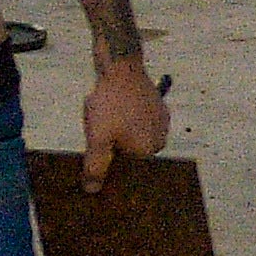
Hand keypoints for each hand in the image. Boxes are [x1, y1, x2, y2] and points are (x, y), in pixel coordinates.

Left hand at [77, 54, 168, 188]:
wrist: (121, 66)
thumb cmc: (111, 102)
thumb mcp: (97, 138)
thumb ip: (96, 166)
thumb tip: (93, 190)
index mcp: (149, 150)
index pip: (130, 170)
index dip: (112, 166)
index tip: (99, 153)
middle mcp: (160, 139)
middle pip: (132, 154)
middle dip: (114, 146)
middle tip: (99, 129)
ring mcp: (162, 123)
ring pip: (135, 137)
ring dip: (119, 132)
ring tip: (107, 116)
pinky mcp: (158, 108)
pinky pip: (140, 123)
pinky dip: (127, 120)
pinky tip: (114, 109)